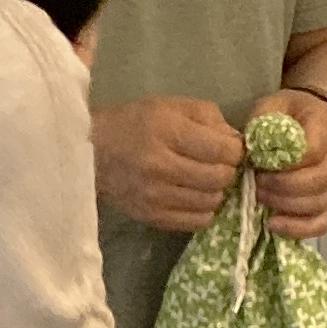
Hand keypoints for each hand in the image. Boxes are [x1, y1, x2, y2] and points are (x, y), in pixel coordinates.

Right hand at [95, 96, 245, 231]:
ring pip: (211, 201)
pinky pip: (197, 221)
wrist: (90, 153)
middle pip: (219, 177)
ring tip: (205, 179)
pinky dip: (204, 209)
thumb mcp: (170, 106)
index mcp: (167, 132)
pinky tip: (195, 196)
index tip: (229, 147)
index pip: (222, 150)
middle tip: (218, 163)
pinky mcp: (152, 217)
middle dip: (227, 169)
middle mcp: (161, 166)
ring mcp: (156, 196)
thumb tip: (236, 141)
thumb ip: (209, 117)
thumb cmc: (133, 123)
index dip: (235, 149)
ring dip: (216, 190)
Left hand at [247, 90, 326, 237]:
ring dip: (288, 207)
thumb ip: (261, 125)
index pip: (314, 151)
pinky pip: (322, 222)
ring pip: (322, 204)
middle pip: (321, 181)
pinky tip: (274, 224)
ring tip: (261, 200)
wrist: (320, 115)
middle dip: (285, 189)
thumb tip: (249, 154)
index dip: (286, 165)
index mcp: (326, 127)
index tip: (260, 167)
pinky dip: (299, 229)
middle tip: (258, 186)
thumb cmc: (292, 110)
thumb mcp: (273, 105)